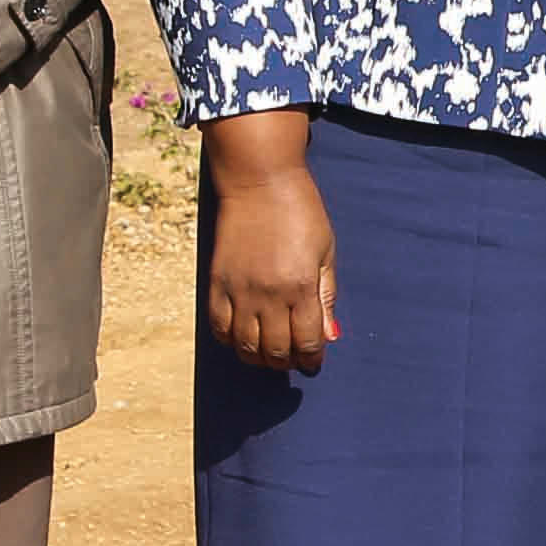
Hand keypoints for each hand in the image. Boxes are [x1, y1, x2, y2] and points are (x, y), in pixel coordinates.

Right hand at [201, 110, 339, 373]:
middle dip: (287, 362)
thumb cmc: (301, 212)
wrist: (259, 182)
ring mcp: (239, 290)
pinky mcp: (216, 282)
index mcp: (301, 286)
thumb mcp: (326, 252)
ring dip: (259, 358)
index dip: (311, 360)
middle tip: (293, 360)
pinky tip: (242, 340)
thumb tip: (329, 336)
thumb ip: (326, 296)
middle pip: (275, 350)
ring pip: (245, 346)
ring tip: (270, 355)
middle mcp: (268, 294)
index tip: (313, 363)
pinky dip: (230, 341)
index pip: (306, 342)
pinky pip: (219, 327)